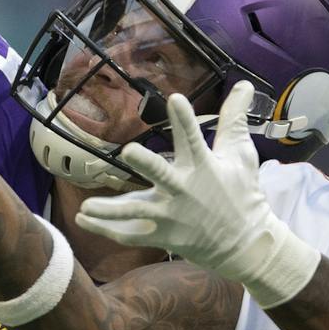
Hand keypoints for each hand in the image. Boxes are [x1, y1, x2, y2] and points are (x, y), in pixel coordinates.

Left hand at [75, 82, 321, 307]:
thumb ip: (234, 119)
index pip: (193, 138)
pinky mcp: (164, 235)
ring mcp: (171, 215)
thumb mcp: (241, 155)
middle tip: (128, 150)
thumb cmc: (241, 193)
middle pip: (162, 174)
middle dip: (145, 163)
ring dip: (112, 210)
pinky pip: (131, 236)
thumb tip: (244, 84)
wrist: (246, 244)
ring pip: (137, 212)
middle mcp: (184, 190)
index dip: (184, 119)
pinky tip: (83, 219)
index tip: (175, 99)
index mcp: (203, 167)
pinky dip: (107, 229)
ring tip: (87, 205)